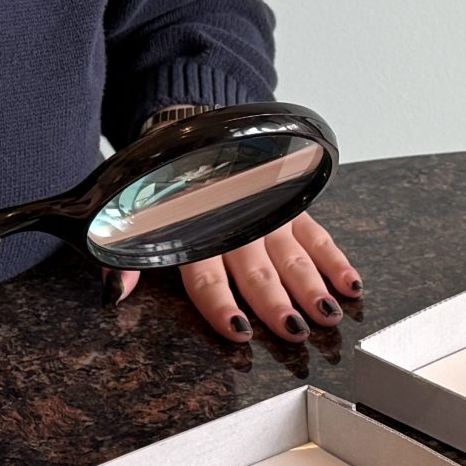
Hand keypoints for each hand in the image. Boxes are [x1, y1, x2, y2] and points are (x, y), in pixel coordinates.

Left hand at [106, 210, 360, 343]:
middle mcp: (234, 227)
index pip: (206, 278)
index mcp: (194, 235)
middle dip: (277, 304)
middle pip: (256, 273)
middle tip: (296, 331)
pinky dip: (335, 259)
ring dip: (312, 287)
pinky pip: (316, 234)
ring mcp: (267, 216)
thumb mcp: (138, 223)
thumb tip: (114, 295)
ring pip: (291, 257)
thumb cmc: (167, 191)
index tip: (239, 331)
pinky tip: (351, 285)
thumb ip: (124, 261)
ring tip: (327, 315)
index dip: (221, 305)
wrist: (194, 134)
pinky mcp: (291, 205)